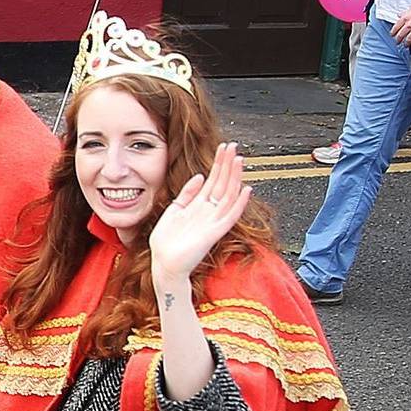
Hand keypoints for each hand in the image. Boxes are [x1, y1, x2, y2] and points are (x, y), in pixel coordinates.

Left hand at [148, 144, 251, 288]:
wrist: (164, 263)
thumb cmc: (167, 241)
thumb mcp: (174, 209)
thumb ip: (187, 193)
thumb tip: (200, 176)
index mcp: (199, 205)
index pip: (214, 180)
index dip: (220, 163)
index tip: (225, 147)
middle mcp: (208, 212)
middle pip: (223, 184)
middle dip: (228, 165)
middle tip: (234, 147)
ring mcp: (213, 222)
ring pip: (228, 195)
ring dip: (235, 178)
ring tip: (239, 160)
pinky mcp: (214, 233)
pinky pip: (230, 216)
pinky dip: (239, 204)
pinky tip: (245, 189)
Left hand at [387, 9, 410, 49]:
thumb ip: (404, 13)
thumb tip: (399, 15)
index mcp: (405, 18)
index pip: (395, 27)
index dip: (393, 32)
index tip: (392, 35)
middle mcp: (408, 25)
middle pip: (400, 35)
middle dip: (398, 40)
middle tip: (397, 42)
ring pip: (408, 40)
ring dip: (406, 44)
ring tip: (405, 45)